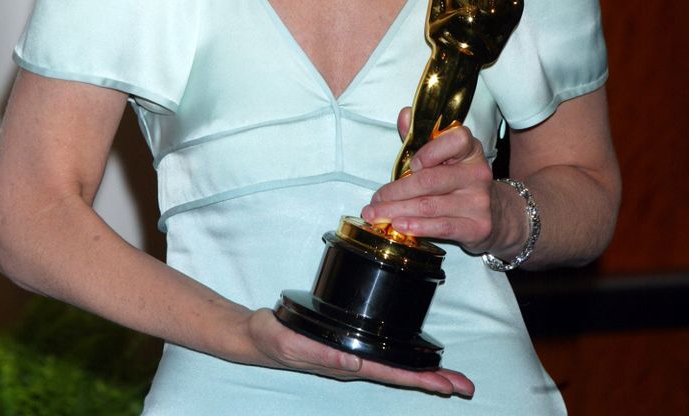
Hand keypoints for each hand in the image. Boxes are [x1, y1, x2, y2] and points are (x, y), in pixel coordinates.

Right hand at [245, 308, 473, 396]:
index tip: (446, 385)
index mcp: (345, 363)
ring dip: (423, 371)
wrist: (256, 337)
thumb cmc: (273, 339)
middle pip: (400, 374)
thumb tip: (355, 363)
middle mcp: (354, 363)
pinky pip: (382, 354)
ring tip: (450, 376)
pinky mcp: (348, 344)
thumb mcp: (293, 343)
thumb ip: (321, 354)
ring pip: (395, 365)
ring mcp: (352, 356)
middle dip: (433, 380)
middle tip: (466, 386)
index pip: (390, 373)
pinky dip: (403, 357)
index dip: (419, 378)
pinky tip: (414, 355)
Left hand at [361, 108, 495, 252]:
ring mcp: (479, 201)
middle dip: (396, 191)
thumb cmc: (459, 180)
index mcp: (470, 149)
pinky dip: (416, 227)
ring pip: (430, 206)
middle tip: (374, 201)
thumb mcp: (443, 155)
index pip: (455, 140)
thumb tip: (405, 114)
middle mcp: (477, 173)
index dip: (429, 152)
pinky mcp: (477, 227)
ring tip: (376, 215)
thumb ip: (420, 136)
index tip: (411, 165)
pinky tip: (399, 226)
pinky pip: (441, 226)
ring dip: (398, 211)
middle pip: (430, 180)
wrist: (495, 214)